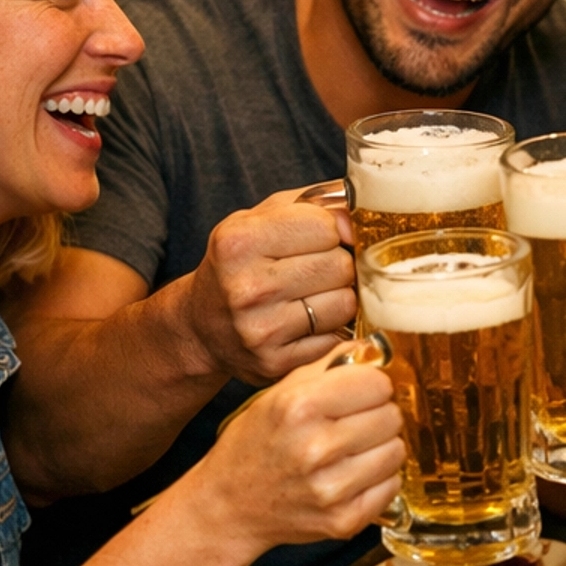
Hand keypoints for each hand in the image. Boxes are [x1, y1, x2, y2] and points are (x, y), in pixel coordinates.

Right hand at [184, 194, 356, 384]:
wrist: (202, 325)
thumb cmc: (242, 264)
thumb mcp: (261, 218)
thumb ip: (315, 202)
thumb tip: (362, 211)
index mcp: (239, 241)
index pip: (326, 226)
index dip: (331, 230)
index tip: (319, 239)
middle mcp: (246, 287)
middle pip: (340, 266)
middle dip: (337, 265)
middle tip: (315, 271)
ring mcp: (260, 330)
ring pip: (345, 304)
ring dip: (339, 298)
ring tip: (313, 296)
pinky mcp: (275, 363)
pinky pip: (337, 338)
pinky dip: (332, 329)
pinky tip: (309, 323)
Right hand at [205, 353, 403, 550]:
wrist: (229, 506)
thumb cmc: (255, 444)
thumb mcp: (280, 393)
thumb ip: (330, 366)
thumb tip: (376, 349)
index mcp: (299, 407)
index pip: (377, 383)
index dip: (371, 385)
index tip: (360, 393)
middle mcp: (315, 448)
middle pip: (391, 416)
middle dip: (378, 415)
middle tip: (354, 424)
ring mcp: (331, 489)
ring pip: (397, 451)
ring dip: (380, 448)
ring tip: (352, 451)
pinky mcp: (344, 520)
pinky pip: (392, 486)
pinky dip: (378, 480)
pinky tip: (352, 476)